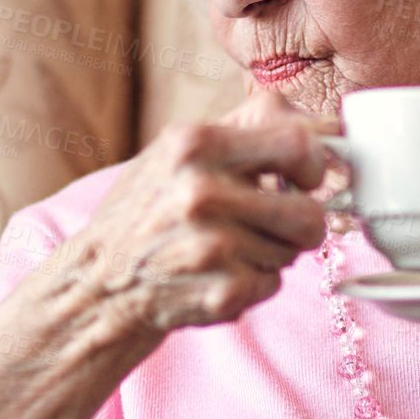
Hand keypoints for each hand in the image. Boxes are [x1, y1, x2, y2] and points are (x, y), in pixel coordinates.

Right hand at [31, 91, 336, 346]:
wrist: (97, 281)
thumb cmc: (146, 209)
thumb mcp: (179, 149)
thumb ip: (246, 126)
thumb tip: (322, 125)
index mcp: (195, 145)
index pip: (298, 144)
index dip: (315, 165)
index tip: (307, 177)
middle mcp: (201, 192)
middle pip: (309, 214)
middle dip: (305, 223)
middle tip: (284, 224)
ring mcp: (212, 247)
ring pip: (293, 252)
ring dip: (272, 253)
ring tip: (230, 247)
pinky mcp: (221, 293)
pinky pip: (273, 285)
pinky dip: (253, 284)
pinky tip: (217, 274)